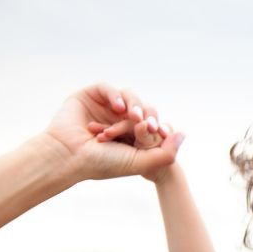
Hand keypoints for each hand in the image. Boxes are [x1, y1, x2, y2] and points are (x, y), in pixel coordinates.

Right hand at [43, 83, 180, 181]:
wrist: (69, 157)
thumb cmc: (102, 163)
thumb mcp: (140, 162)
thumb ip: (166, 153)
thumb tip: (183, 134)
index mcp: (130, 137)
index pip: (152, 125)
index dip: (159, 126)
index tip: (161, 132)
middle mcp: (118, 120)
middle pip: (144, 109)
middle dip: (148, 116)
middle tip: (147, 126)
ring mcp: (104, 107)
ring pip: (129, 97)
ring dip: (135, 105)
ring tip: (133, 117)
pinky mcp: (90, 95)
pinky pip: (109, 88)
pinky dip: (116, 95)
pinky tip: (118, 108)